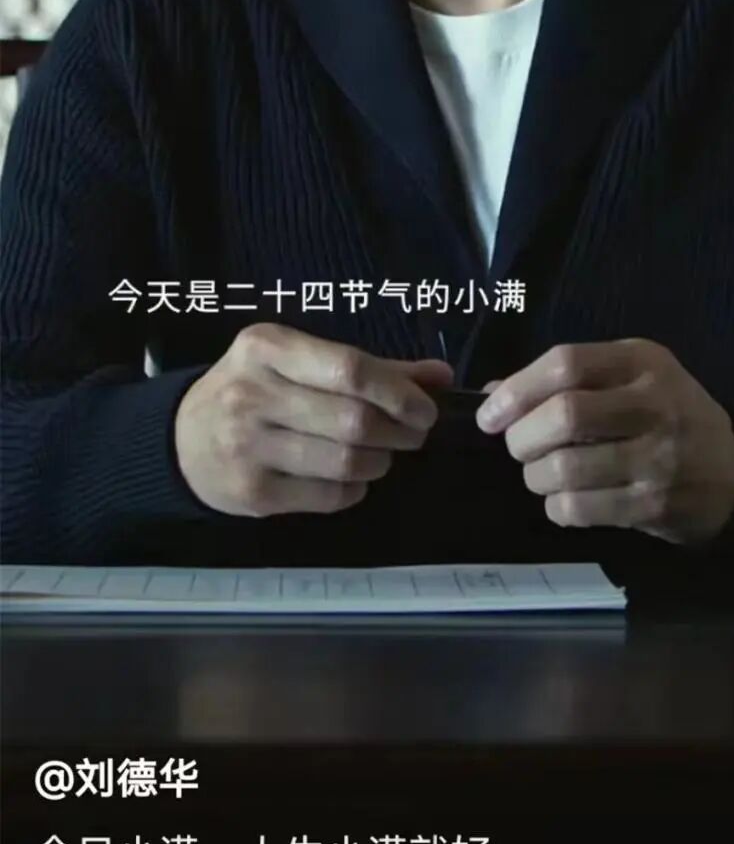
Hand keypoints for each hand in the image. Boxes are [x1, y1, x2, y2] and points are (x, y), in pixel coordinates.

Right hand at [174, 322, 452, 517]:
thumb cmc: (254, 390)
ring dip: (379, 462)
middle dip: (399, 432)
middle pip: (354, 420)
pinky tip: (350, 478)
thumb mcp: (298, 362)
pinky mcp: (252, 492)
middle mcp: (252, 393)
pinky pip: (328, 496)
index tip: (425, 408)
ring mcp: (248, 446)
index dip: (399, 393)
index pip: (350, 369)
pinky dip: (354, 489)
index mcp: (266, 347)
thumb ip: (372, 368)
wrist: (182, 439)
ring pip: (345, 462)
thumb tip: (440, 377)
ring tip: (380, 455)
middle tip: (412, 435)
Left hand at [475, 338, 733, 543]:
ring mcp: (658, 457)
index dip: (518, 389)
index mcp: (641, 361)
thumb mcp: (628, 377)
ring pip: (566, 468)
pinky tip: (565, 499)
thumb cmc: (667, 414)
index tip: (491, 414)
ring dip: (535, 476)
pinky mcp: (654, 505)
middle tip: (518, 447)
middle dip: (522, 437)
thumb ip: (566, 380)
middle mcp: (653, 404)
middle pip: (564, 415)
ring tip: (540, 474)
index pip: (565, 364)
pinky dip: (557, 507)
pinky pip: (581, 509)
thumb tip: (494, 395)